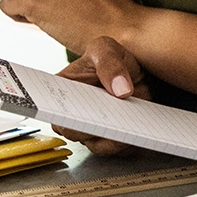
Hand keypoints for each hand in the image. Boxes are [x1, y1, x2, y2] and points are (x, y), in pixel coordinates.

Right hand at [54, 37, 152, 155]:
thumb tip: (121, 91)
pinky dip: (131, 142)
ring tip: (130, 128)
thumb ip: (109, 63)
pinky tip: (141, 132)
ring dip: (115, 139)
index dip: (61, 117)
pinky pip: (121, 147)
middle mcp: (75, 115)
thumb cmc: (113, 58)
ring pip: (100, 145)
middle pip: (77, 133)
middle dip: (92, 129)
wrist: (138, 70)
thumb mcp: (106, 49)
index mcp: (63, 92)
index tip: (73, 117)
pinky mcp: (114, 137)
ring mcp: (95, 129)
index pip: (55, 111)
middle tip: (109, 122)